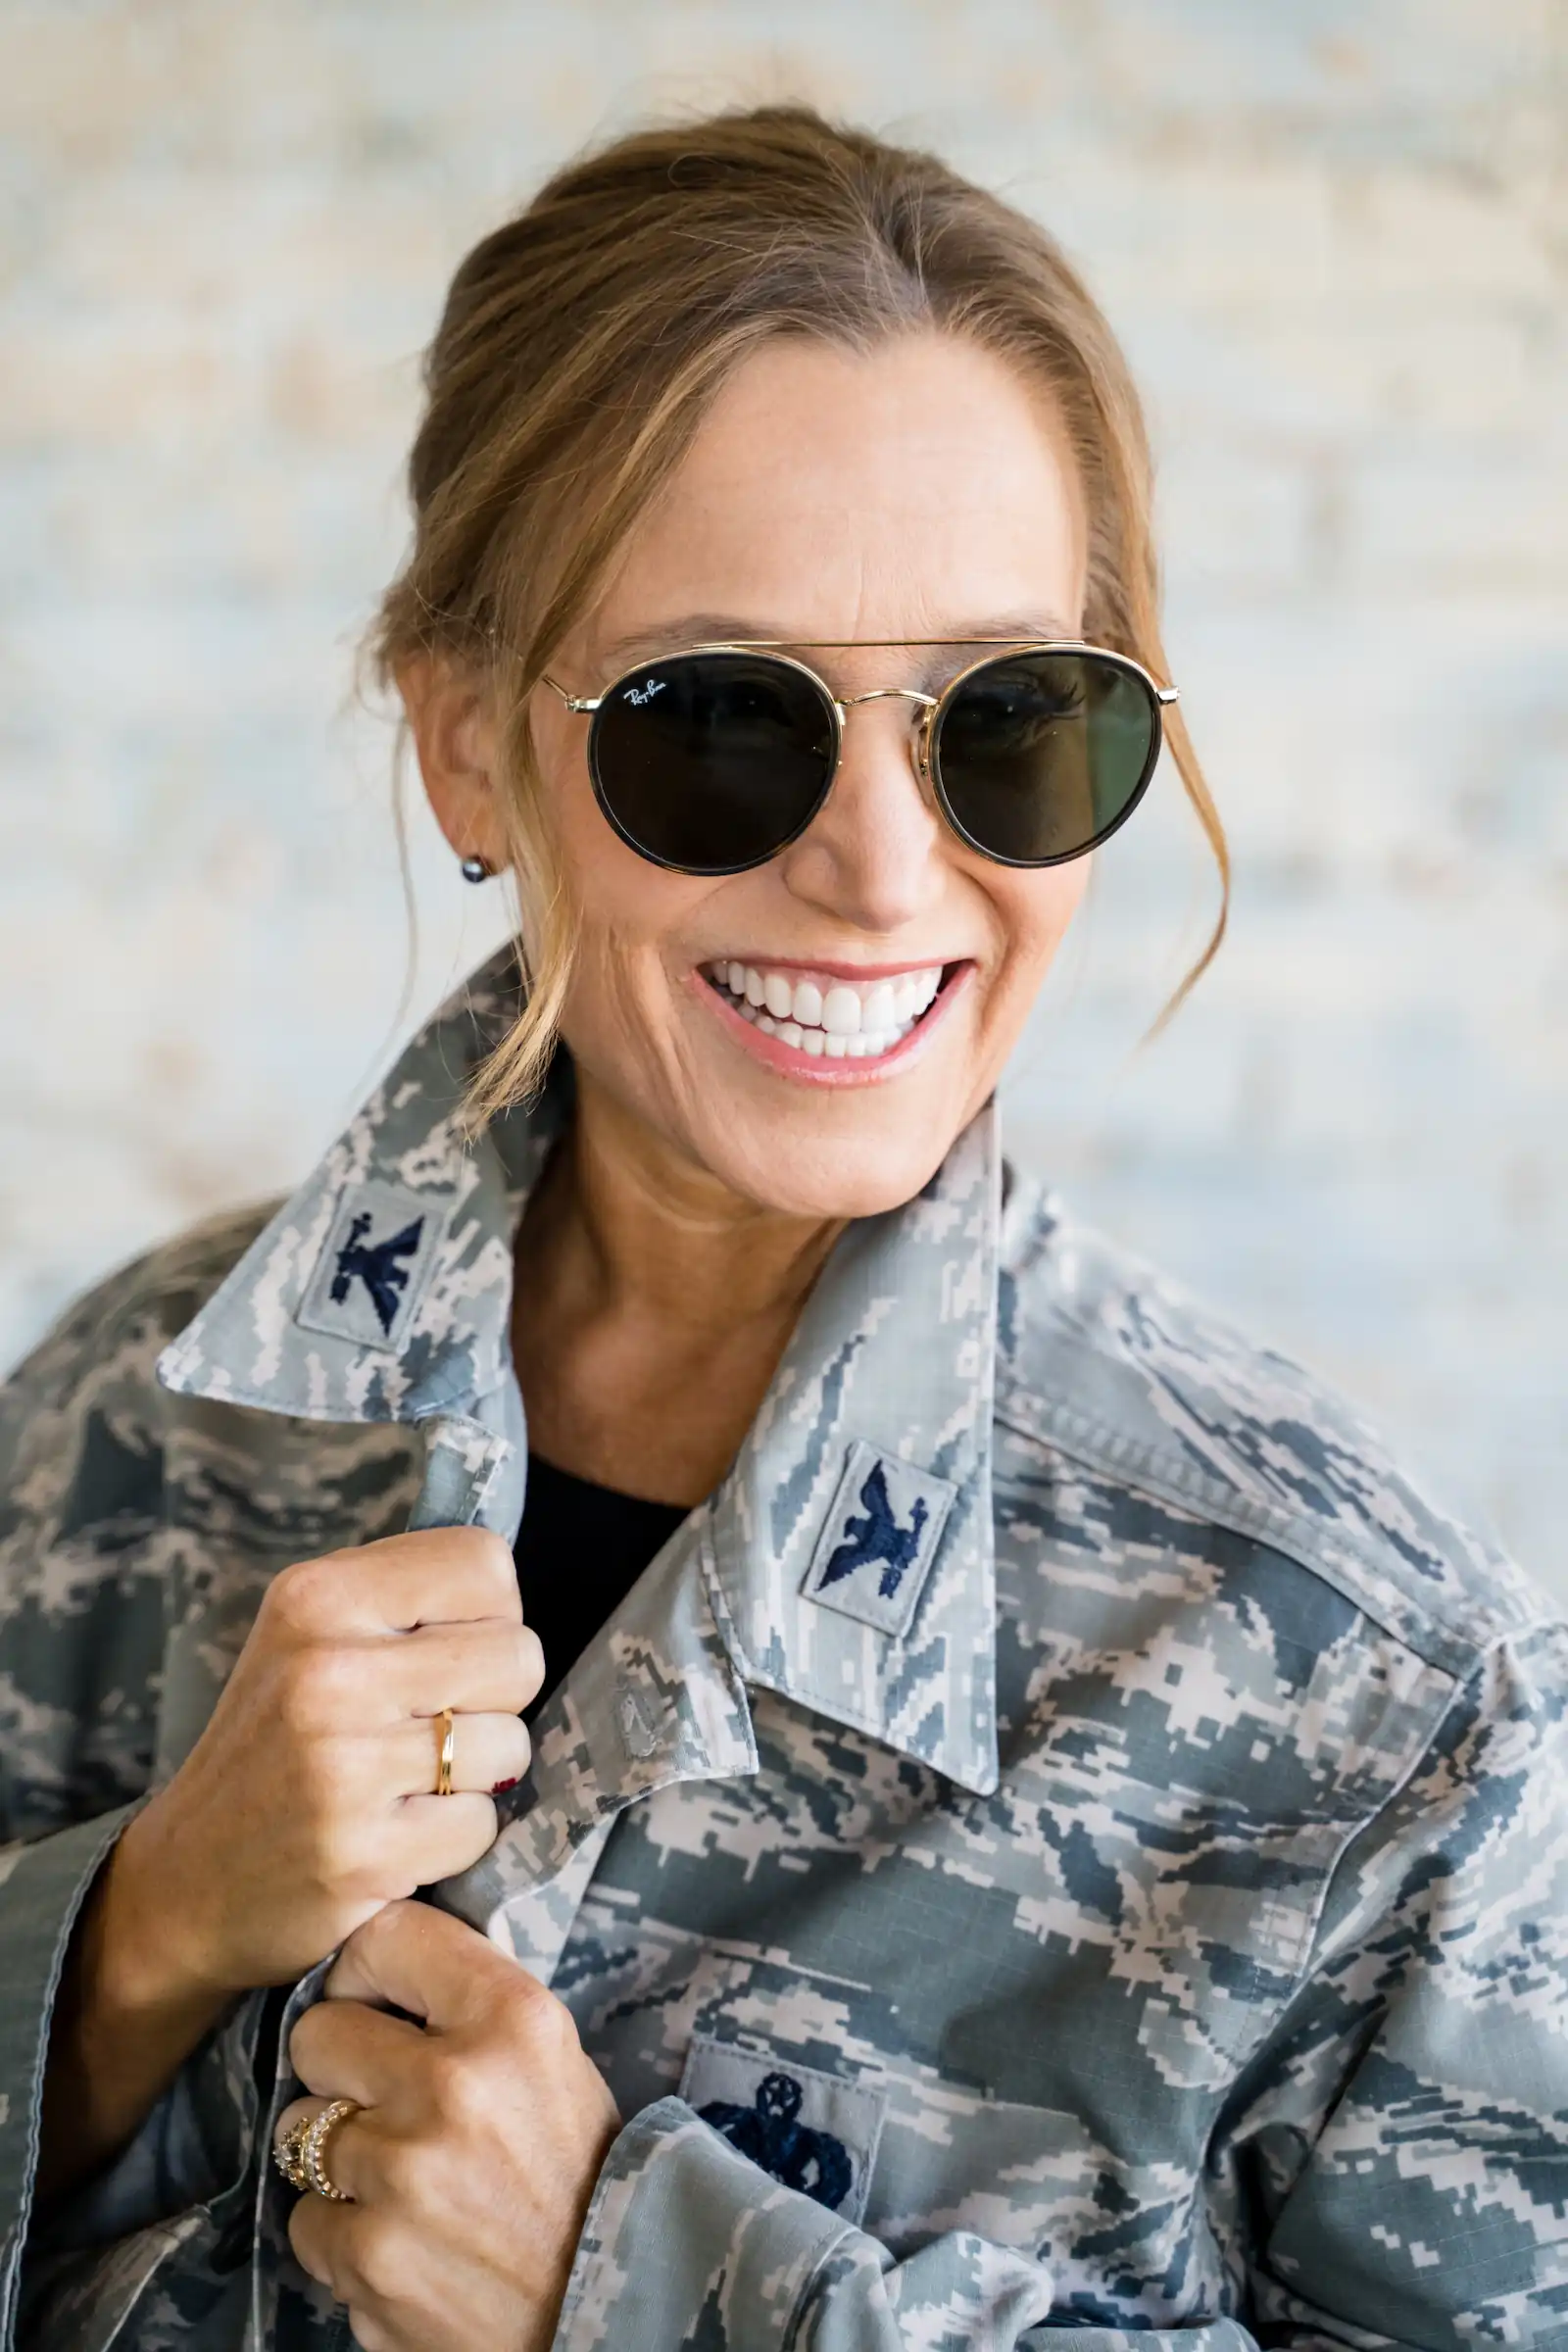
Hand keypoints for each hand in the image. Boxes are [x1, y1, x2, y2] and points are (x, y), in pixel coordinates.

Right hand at [104, 1528, 540, 2005]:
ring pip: (510, 1743)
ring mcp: (343, 1763)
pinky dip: (453, 1838)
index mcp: (316, 1596)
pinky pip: (481, 1825)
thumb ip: (404, 1597)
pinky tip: (396, 1834)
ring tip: (406, 1782)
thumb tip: (509, 1588)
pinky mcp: (362, 1851)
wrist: (189, 1878)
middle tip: (425, 1726)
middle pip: (518, 1654)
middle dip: (494, 1699)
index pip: (485, 1563)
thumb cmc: (278, 1743)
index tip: (441, 1652)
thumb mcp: (312, 1636)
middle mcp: (327, 1669)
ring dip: (476, 1775)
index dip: (487, 1615)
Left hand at [275, 1901, 621, 2351]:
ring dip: (337, 2156)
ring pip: (300, 2127)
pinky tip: (398, 2237)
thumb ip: (471, 2006)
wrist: (603, 2310)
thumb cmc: (576, 2175)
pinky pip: (305, 2218)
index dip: (363, 1968)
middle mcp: (454, 2082)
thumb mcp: (551, 2060)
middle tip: (380, 2099)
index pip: (387, 1936)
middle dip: (339, 2067)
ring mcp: (404, 2171)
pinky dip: (341, 2231)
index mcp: (511, 2018)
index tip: (370, 1998)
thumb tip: (376, 1966)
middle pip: (318, 2031)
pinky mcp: (368, 2253)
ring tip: (401, 2179)